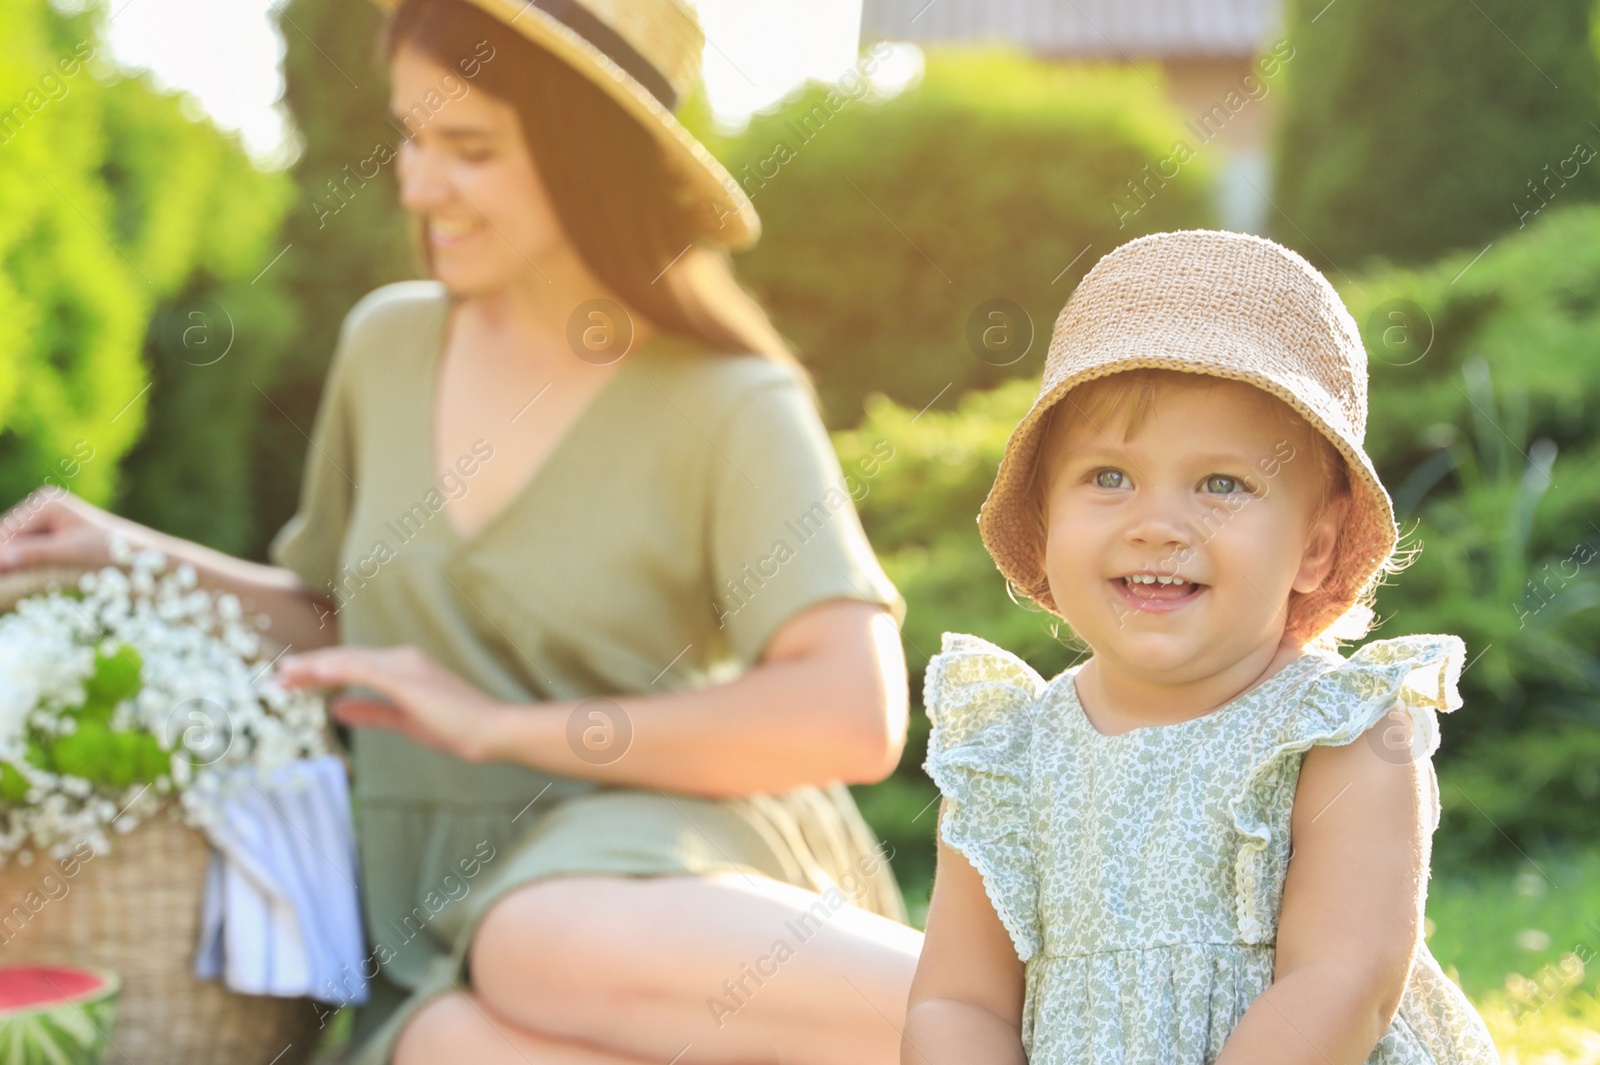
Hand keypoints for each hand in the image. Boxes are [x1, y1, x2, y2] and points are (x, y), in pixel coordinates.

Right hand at [0, 486, 150, 571]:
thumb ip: (35, 553)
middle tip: (2, 580)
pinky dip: (19, 561)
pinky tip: (14, 576)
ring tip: (8, 579)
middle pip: (8, 534)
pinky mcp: (48, 531)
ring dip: (8, 560)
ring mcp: (44, 517)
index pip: (10, 530)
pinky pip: (25, 547)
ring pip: (13, 542)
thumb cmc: (109, 548)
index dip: (0, 553)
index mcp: (46, 503)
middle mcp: (41, 504)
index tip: (0, 574)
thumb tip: (1, 559)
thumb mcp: (70, 551)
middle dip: (3, 556)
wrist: (136, 551)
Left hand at [276, 644, 507, 762]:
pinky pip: (364, 670)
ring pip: (349, 660)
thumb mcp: (404, 721)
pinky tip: (316, 674)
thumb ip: (371, 712)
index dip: (320, 672)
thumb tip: (337, 708)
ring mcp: (404, 666)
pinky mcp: (406, 678)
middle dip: (309, 668)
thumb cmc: (456, 727)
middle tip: (277, 678)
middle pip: (345, 658)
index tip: (292, 682)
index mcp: (402, 667)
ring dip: (315, 667)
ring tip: (286, 676)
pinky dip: (338, 669)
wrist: (490, 730)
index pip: (352, 665)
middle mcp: (401, 658)